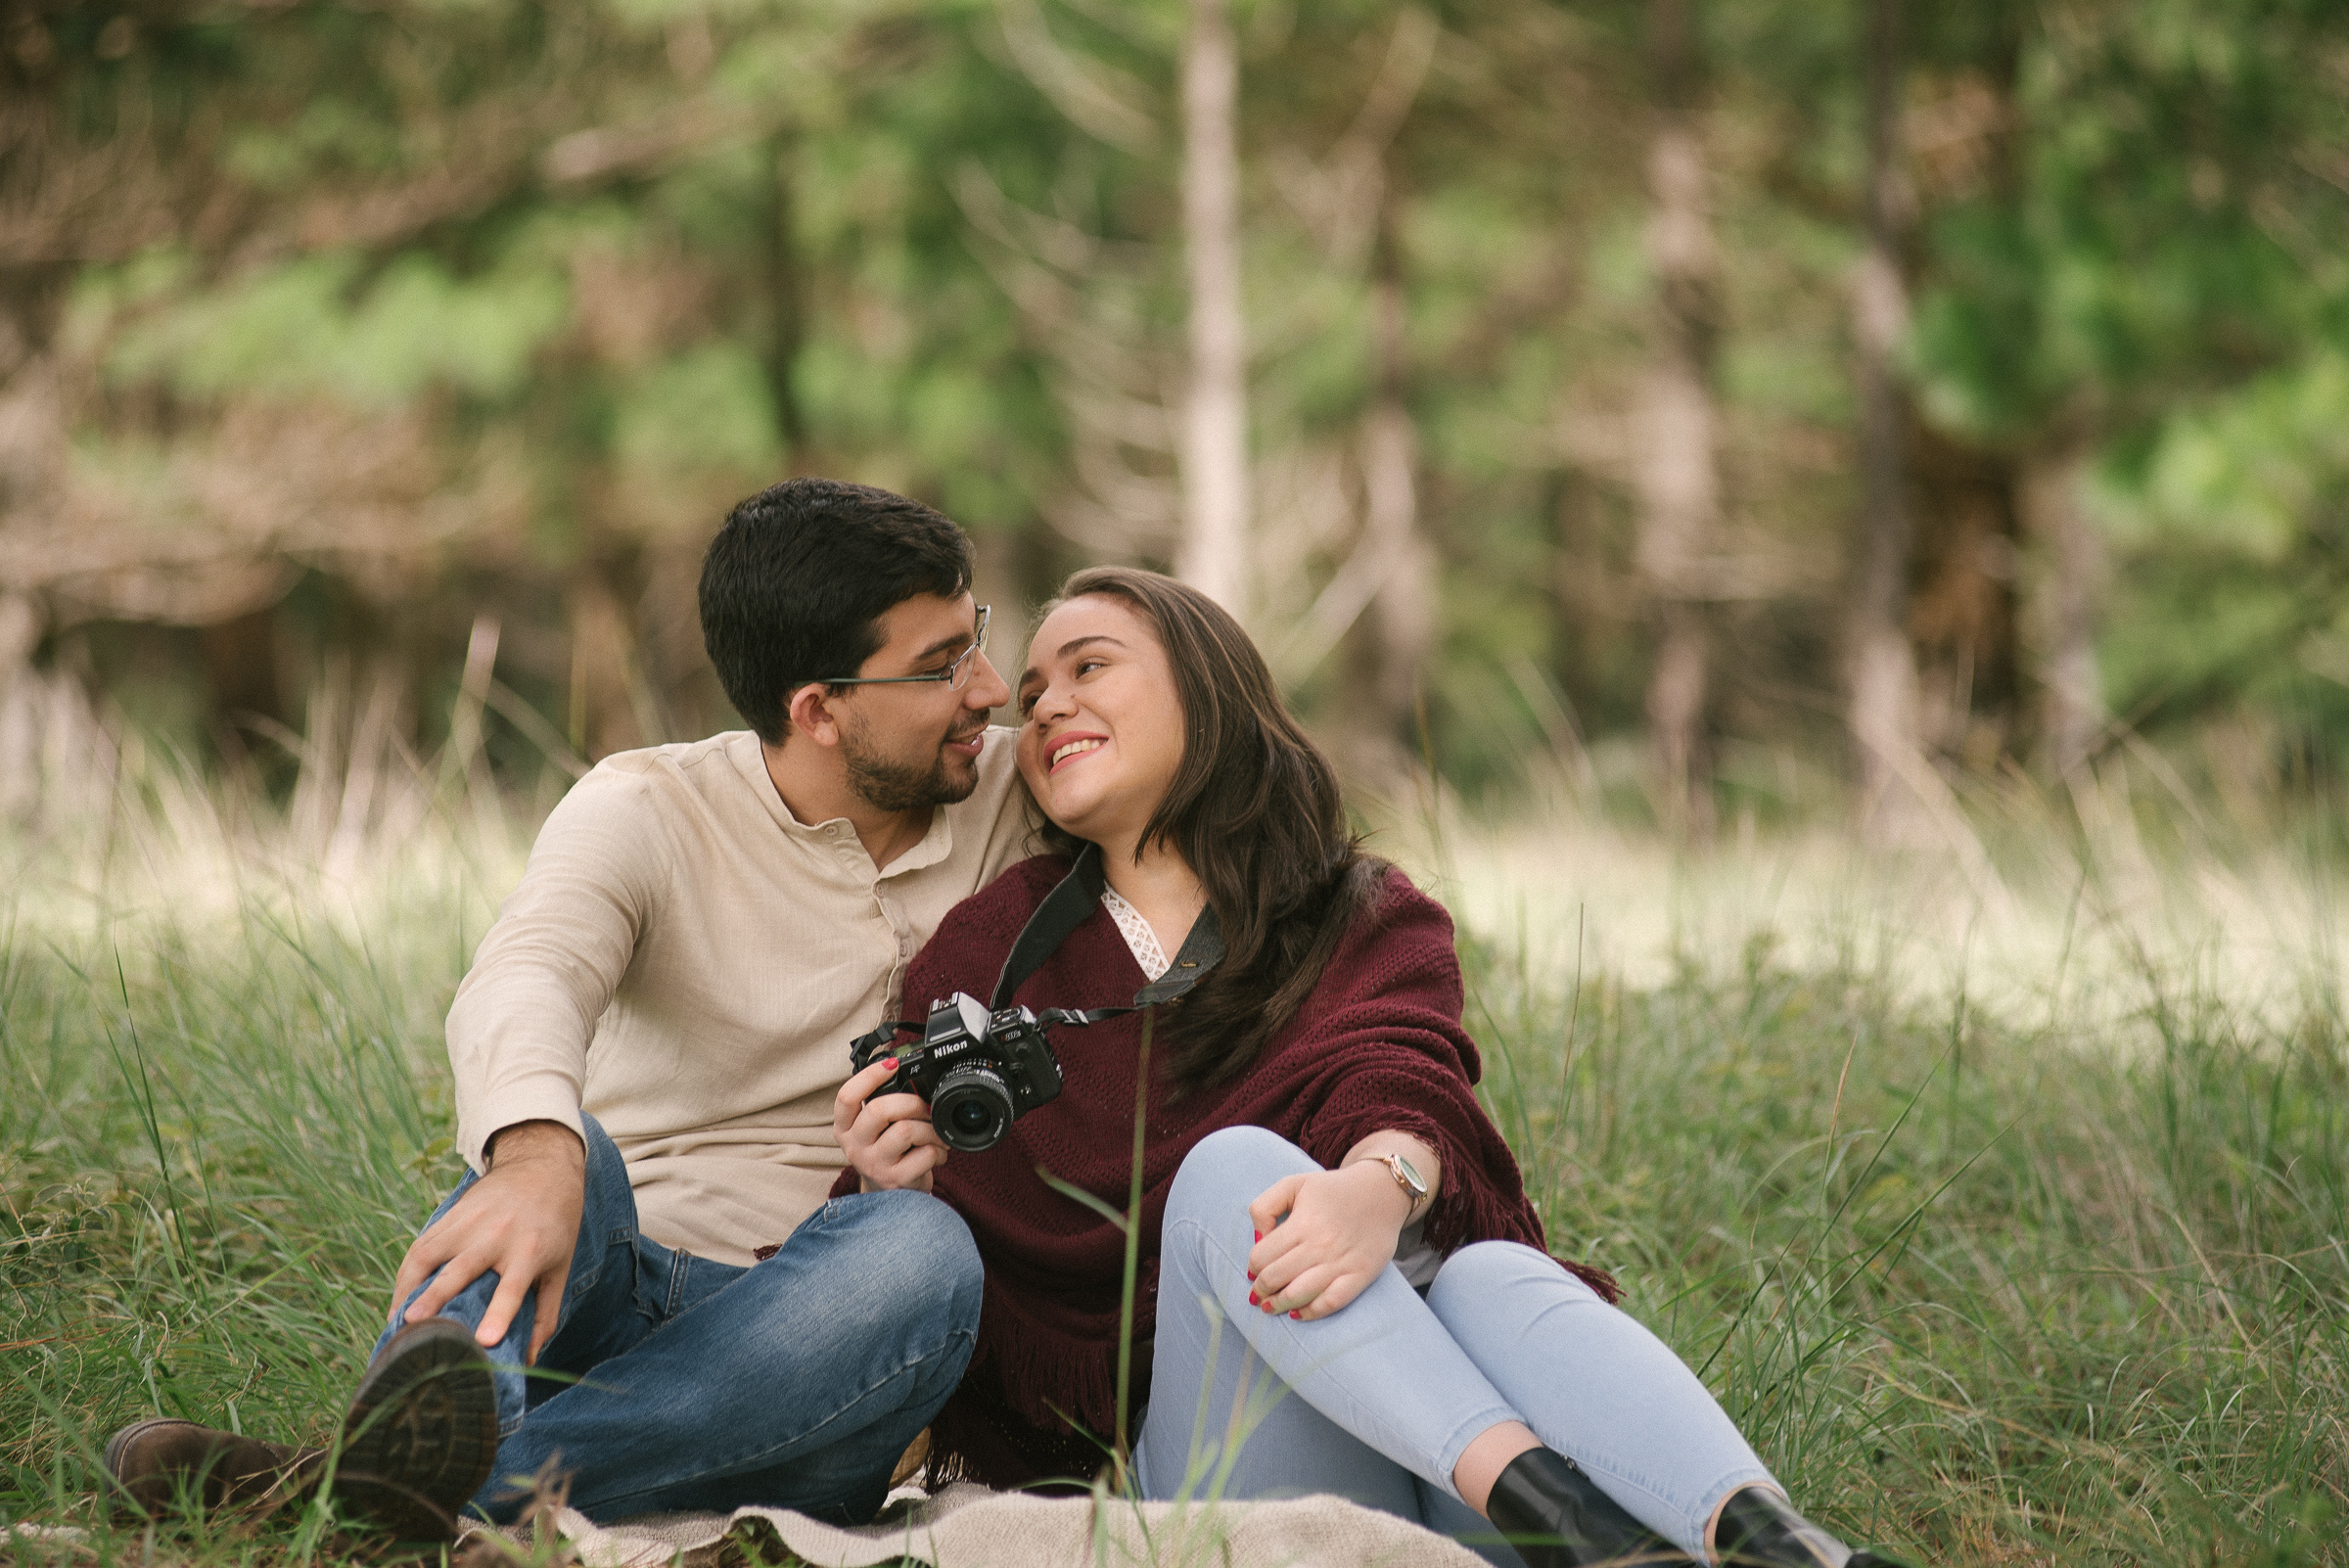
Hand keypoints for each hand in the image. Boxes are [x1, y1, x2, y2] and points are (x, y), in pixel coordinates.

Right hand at [389, 1120, 583, 1362]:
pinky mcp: (450, 1215)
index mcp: (530, 1250)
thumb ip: (545, 1314)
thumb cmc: (555, 1226)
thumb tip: (526, 1361)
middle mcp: (496, 1236)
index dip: (499, 1314)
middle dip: (435, 1298)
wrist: (541, 1166)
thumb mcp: (560, 1267)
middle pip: (460, 1271)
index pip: (513, 1287)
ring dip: (409, 1288)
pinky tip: (399, 1302)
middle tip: (411, 1327)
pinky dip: (406, 1275)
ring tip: (395, 1323)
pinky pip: (420, 1246)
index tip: (485, 1340)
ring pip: (430, 1257)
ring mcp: (469, 1223)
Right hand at [835, 1056, 947, 1192]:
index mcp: (845, 1128)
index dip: (869, 1076)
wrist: (891, 1197)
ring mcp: (874, 1165)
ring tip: (934, 1134)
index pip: (846, 1097)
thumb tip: (902, 1068)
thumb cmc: (887, 1153)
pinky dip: (939, 1149)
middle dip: (911, 1103)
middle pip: (878, 1110)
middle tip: (924, 1109)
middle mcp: (854, 1147)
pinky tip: (937, 1154)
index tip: (892, 1064)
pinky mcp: (896, 1180)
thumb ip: (883, 1105)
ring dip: (930, 1128)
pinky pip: (925, 1153)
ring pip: (906, 1130)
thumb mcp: (875, 1130)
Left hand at [1244, 1162, 1413, 1321]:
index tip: (1253, 1270)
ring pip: (1299, 1295)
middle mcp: (1320, 1245)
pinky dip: (1312, 1313)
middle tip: (1257, 1293)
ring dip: (1278, 1305)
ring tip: (1270, 1307)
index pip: (1262, 1256)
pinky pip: (1332, 1302)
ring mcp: (1341, 1262)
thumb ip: (1265, 1206)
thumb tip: (1257, 1238)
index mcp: (1302, 1222)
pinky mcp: (1361, 1275)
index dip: (1252, 1267)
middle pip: (1276, 1278)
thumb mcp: (1293, 1183)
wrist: (1382, 1191)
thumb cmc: (1333, 1190)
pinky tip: (1298, 1313)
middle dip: (1260, 1290)